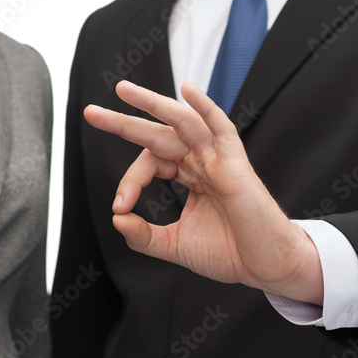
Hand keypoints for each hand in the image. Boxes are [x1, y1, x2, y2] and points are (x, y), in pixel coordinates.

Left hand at [84, 80, 323, 304]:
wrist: (266, 267)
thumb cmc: (230, 253)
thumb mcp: (175, 245)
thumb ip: (144, 236)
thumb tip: (117, 219)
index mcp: (190, 175)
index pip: (150, 163)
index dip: (129, 182)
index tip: (121, 207)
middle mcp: (202, 162)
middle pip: (158, 133)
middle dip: (124, 122)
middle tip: (91, 113)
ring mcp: (219, 160)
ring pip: (182, 122)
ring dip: (152, 104)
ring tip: (123, 91)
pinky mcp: (236, 166)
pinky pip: (221, 129)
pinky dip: (206, 108)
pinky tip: (187, 90)